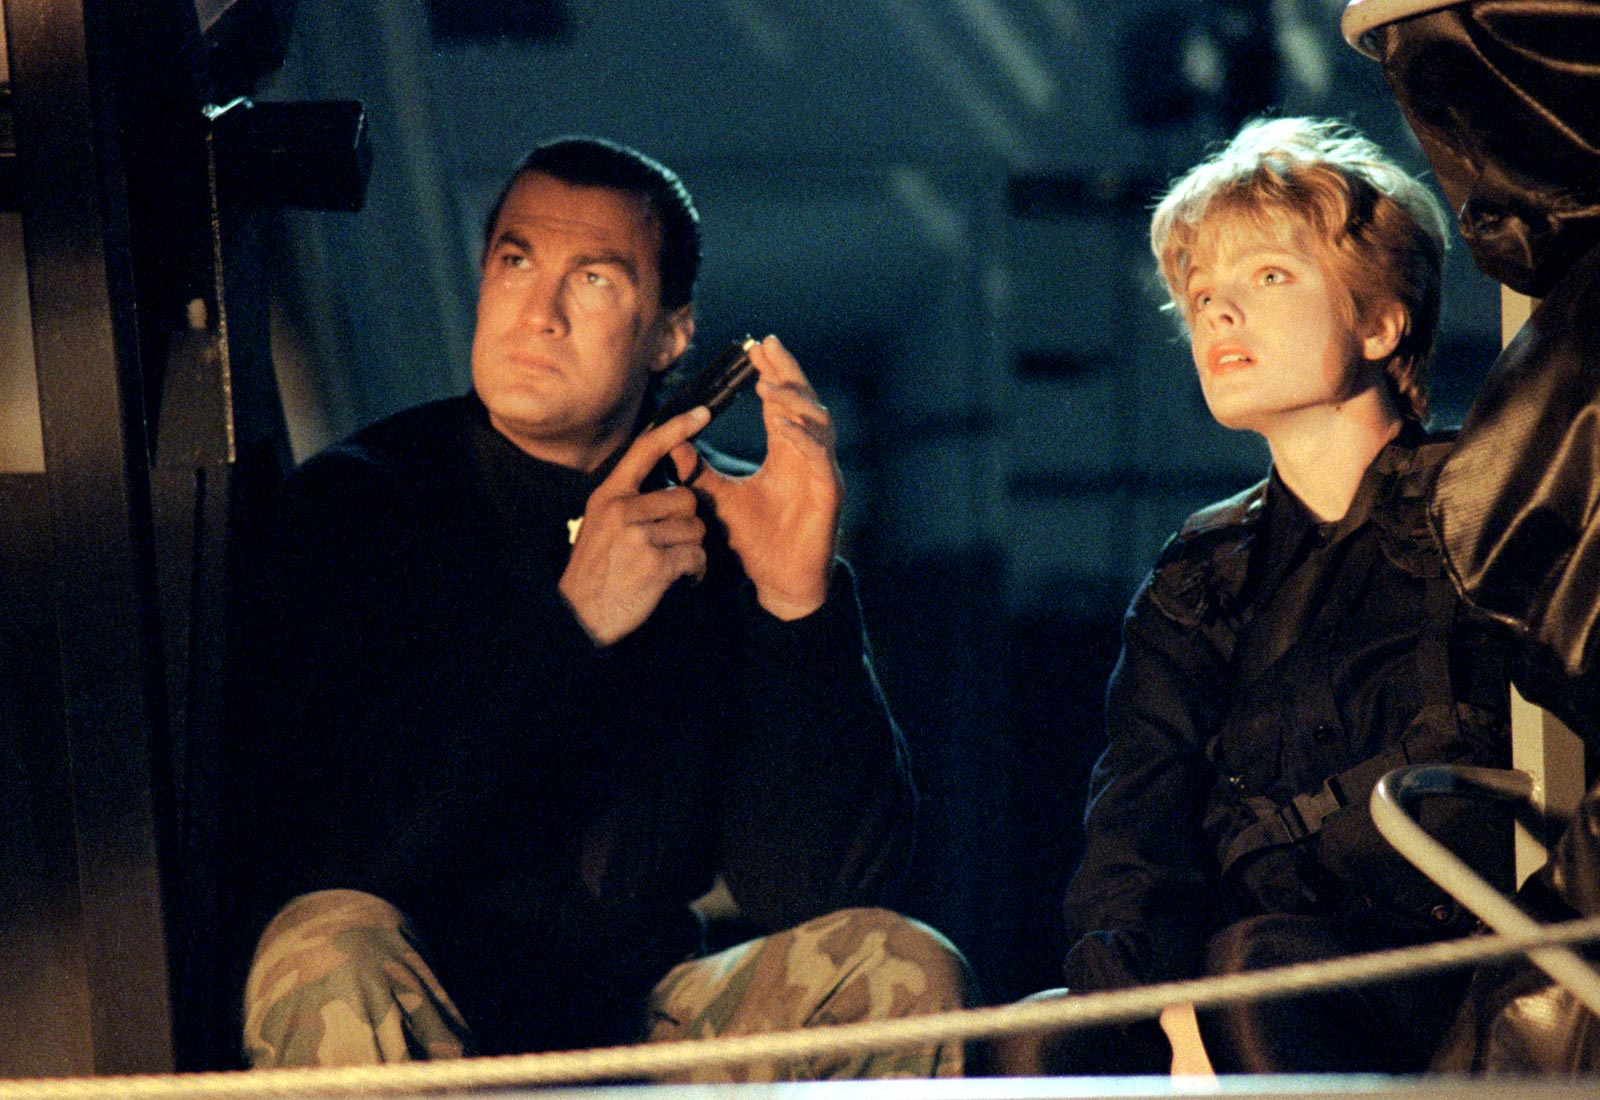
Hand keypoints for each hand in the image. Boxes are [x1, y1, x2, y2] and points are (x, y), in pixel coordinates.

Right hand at [559, 407, 710, 645]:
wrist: (579, 616)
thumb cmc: (595, 572)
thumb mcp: (599, 525)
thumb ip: (628, 503)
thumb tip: (672, 490)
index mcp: (608, 496)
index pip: (644, 450)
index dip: (675, 429)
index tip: (701, 413)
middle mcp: (622, 510)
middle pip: (687, 499)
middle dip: (688, 524)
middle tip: (672, 546)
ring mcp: (638, 536)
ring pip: (696, 529)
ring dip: (692, 550)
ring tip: (671, 566)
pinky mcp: (655, 563)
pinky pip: (696, 557)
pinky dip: (695, 571)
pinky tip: (680, 580)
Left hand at [690, 336, 839, 619]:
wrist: (778, 583)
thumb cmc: (755, 542)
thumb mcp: (718, 498)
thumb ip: (698, 470)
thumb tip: (672, 441)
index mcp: (787, 454)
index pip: (781, 404)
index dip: (772, 374)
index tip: (756, 348)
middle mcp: (808, 457)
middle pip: (803, 402)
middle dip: (788, 372)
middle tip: (768, 346)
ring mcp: (822, 473)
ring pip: (817, 423)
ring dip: (794, 401)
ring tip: (769, 384)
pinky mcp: (829, 494)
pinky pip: (819, 458)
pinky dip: (803, 439)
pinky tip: (781, 425)